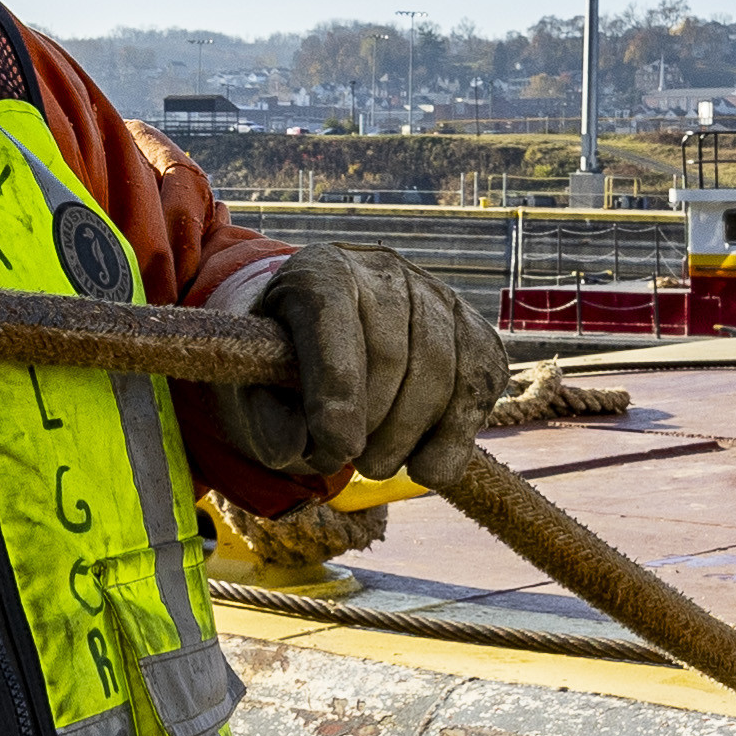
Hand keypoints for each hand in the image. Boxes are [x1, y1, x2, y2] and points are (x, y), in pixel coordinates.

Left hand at [219, 244, 511, 484]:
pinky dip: (454, 438)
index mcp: (320, 271)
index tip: (336, 447)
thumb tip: (294, 449)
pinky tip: (425, 465)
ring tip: (375, 465)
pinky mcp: (475, 330)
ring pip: (441, 373)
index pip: (332, 317)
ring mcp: (438, 295)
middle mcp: (384, 270)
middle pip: (391, 353)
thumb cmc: (288, 360)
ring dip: (408, 437)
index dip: (336, 386)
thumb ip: (266, 417)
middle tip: (346, 465)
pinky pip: (479, 386)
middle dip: (372, 426)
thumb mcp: (256, 384)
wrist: (330, 330)